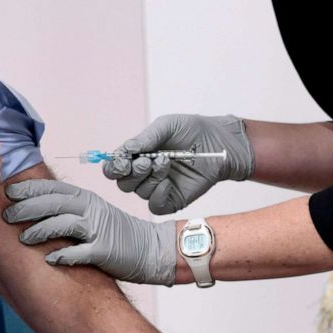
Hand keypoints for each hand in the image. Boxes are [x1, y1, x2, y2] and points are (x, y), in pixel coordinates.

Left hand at [3, 179, 175, 284]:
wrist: (151, 249)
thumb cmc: (117, 233)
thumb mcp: (92, 212)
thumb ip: (68, 208)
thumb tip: (33, 209)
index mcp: (85, 198)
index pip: (52, 188)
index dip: (28, 189)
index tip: (8, 193)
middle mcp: (90, 209)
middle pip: (52, 203)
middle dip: (26, 208)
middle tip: (7, 216)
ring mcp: (98, 229)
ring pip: (62, 224)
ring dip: (39, 231)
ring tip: (23, 238)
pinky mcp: (105, 250)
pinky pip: (79, 252)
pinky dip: (62, 255)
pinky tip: (49, 259)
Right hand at [104, 114, 253, 213]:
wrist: (219, 142)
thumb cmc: (193, 130)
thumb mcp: (167, 126)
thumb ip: (145, 138)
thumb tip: (125, 150)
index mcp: (137, 156)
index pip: (114, 167)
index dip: (113, 166)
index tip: (123, 160)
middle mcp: (144, 174)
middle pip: (122, 183)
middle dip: (132, 172)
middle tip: (148, 160)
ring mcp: (158, 187)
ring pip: (139, 193)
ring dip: (150, 178)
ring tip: (166, 162)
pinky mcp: (173, 199)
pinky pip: (155, 207)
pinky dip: (157, 196)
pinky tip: (167, 183)